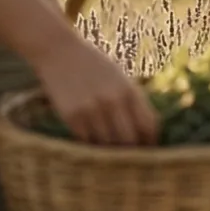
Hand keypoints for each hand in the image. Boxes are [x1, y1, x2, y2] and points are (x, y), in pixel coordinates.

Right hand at [35, 37, 157, 145]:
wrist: (58, 51)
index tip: (149, 151)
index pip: (148, 126)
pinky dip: (91, 145)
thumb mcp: (120, 79)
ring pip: (107, 145)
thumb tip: (146, 136)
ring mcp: (91, 109)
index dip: (151, 142)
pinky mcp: (72, 116)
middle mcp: (112, 101)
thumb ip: (133, 103)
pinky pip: (86, 141)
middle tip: (130, 159)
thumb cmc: (94, 66)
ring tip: (110, 153)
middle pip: (129, 141)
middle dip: (131, 152)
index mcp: (130, 90)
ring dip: (110, 152)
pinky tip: (91, 142)